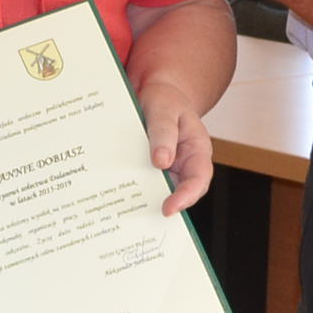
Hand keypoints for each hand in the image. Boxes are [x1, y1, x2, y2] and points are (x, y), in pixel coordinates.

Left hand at [139, 80, 214, 213]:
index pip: (198, 180)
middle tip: (142, 217)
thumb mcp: (164, 109)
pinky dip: (130, 191)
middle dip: (160, 207)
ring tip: (126, 212)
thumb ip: (164, 133)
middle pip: (177, 194)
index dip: (186, 197)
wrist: (155, 95)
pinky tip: (114, 196)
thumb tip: (162, 162)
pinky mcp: (147, 171)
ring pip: (157, 193)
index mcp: (197, 151)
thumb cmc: (166, 101)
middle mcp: (183, 166)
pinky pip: (141, 184)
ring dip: (143, 202)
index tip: (168, 208)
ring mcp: (165, 171)